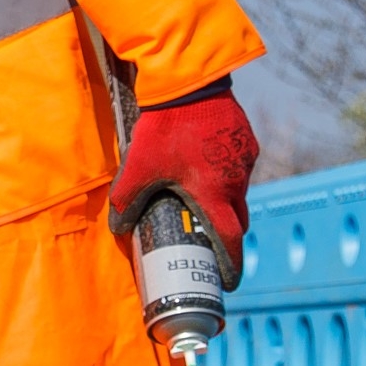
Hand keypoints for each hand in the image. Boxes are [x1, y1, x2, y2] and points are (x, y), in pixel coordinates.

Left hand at [109, 79, 257, 286]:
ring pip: (238, 192)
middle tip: (209, 244)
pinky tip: (202, 167)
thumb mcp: (138, 169)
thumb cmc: (165, 129)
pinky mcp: (246, 141)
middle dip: (226, 235)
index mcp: (215, 193)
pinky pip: (238, 168)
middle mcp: (237, 180)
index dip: (230, 263)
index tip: (229, 282)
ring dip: (223, 201)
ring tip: (199, 200)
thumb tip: (119, 229)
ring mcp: (245, 160)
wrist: (190, 84)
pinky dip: (224, 176)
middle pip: (237, 219)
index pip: (229, 239)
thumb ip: (126, 202)